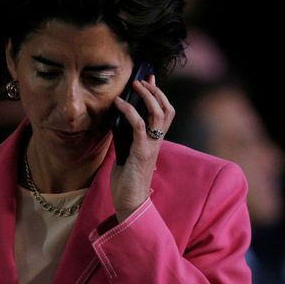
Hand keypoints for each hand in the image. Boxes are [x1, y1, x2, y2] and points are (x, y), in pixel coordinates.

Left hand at [110, 75, 173, 220]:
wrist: (129, 204)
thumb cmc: (127, 182)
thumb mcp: (126, 154)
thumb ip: (127, 139)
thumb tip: (117, 122)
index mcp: (155, 142)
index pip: (164, 114)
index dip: (159, 95)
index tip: (150, 79)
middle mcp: (157, 142)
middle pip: (166, 110)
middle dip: (156, 91)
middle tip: (143, 80)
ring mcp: (151, 146)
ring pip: (158, 114)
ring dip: (147, 96)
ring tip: (136, 85)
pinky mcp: (141, 152)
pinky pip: (139, 125)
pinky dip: (129, 111)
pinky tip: (119, 104)